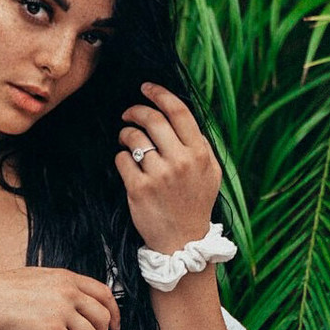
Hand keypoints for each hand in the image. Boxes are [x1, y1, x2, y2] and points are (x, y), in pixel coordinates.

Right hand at [0, 267, 120, 329]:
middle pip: (103, 316)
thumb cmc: (3, 292)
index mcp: (65, 278)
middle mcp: (68, 293)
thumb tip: (71, 295)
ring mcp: (62, 312)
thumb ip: (57, 284)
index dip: (114, 310)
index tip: (115, 324)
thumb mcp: (36, 277)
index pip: (104, 292)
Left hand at [114, 81, 221, 251]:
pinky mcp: (139, 189)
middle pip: (152, 119)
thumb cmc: (195, 203)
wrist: (182, 241)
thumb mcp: (209, 172)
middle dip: (135, 111)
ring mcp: (159, 176)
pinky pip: (121, 160)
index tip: (146, 87)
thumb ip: (198, 144)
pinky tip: (127, 166)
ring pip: (133, 138)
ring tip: (126, 141)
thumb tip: (178, 113)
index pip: (178, 111)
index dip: (159, 93)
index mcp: (200, 153)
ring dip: (125, 135)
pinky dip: (120, 158)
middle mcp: (181, 161)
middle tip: (128, 115)